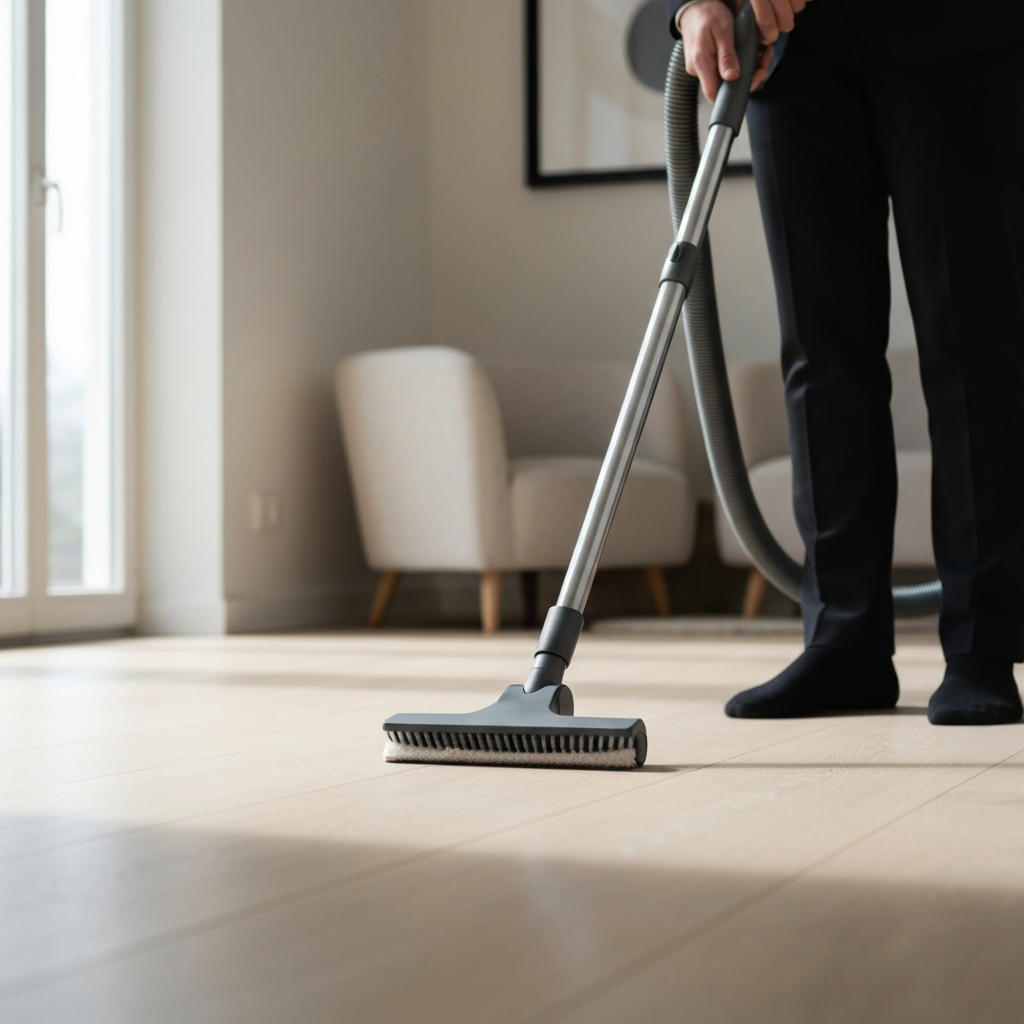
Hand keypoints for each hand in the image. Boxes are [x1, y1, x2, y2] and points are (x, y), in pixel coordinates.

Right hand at [678, 0, 806, 101]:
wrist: (694, 7)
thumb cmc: (707, 14)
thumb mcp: (722, 30)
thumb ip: (726, 55)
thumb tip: (732, 77)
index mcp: (701, 63)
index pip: (714, 94)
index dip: (731, 96)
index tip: (750, 84)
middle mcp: (699, 70)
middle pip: (724, 88)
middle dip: (747, 79)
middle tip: (763, 63)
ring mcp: (702, 69)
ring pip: (727, 79)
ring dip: (747, 70)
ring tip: (762, 54)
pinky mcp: (707, 65)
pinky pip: (724, 70)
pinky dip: (740, 64)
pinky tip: (752, 54)